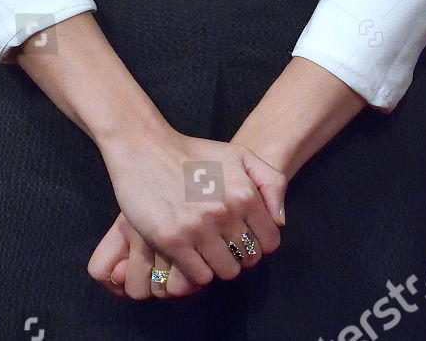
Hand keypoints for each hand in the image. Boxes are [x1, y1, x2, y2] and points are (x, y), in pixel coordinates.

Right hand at [94, 128, 286, 298]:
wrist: (145, 148)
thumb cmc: (193, 155)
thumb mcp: (238, 155)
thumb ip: (270, 182)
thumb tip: (280, 221)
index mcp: (244, 192)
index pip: (269, 241)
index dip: (258, 241)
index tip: (242, 235)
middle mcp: (225, 212)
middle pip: (248, 259)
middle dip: (238, 253)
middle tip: (221, 241)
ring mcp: (198, 228)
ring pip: (226, 271)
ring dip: (217, 264)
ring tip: (205, 248)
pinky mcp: (172, 241)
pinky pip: (199, 276)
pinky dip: (196, 270)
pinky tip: (189, 253)